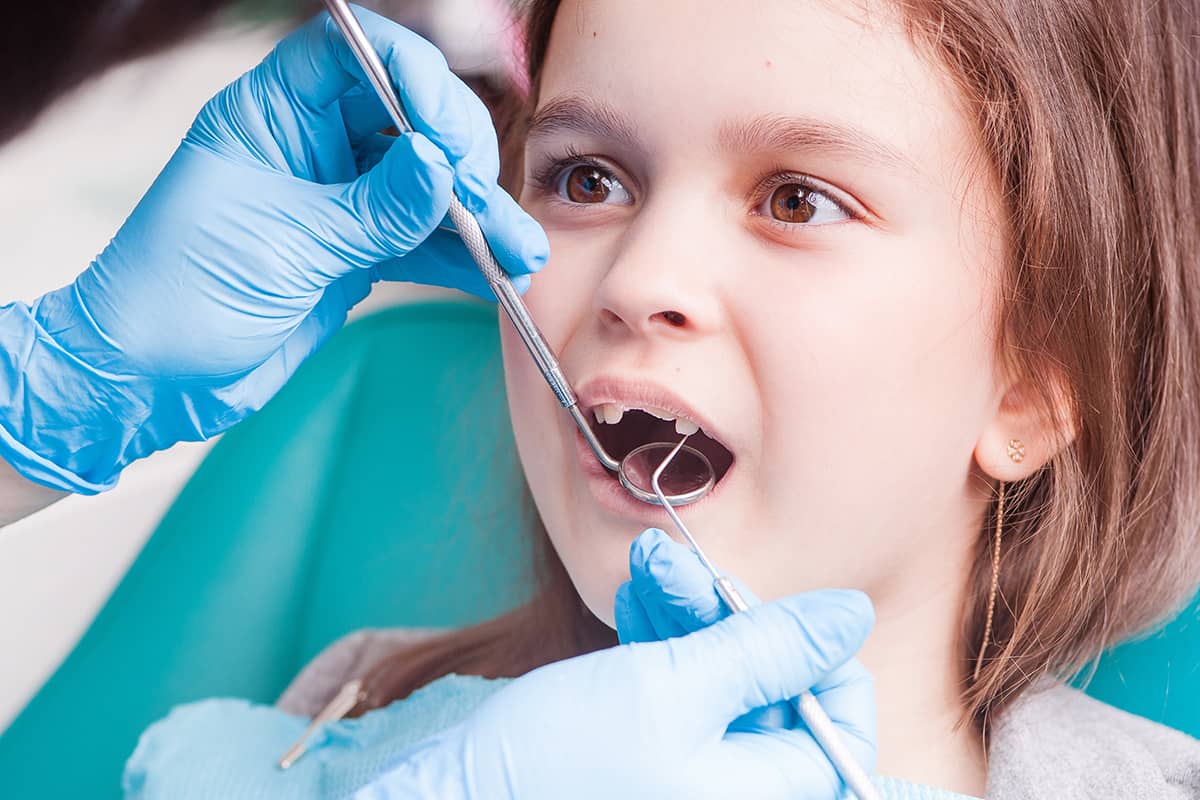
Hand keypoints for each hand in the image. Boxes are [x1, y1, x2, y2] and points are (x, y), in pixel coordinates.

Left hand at [0, 7, 545, 492]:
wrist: (150, 381)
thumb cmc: (178, 297)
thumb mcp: (283, 246)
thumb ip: (373, 208)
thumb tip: (440, 166)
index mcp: (271, 115)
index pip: (355, 54)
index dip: (412, 78)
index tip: (448, 139)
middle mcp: (310, 146)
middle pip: (408, 117)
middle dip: (459, 155)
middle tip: (485, 199)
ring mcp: (336, 200)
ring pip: (425, 187)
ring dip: (477, 217)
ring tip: (520, 251)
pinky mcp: (353, 253)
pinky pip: (420, 242)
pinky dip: (460, 258)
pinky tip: (497, 273)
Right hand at [353, 590, 875, 799]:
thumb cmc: (560, 761)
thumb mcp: (675, 688)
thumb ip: (769, 651)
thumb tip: (852, 614)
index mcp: (762, 798)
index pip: (842, 728)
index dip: (817, 657)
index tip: (769, 611)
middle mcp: (732, 798)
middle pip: (775, 697)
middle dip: (730, 620)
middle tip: (685, 570)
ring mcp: (688, 784)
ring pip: (721, 687)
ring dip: (688, 621)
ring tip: (648, 572)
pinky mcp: (648, 765)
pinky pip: (679, 701)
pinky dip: (661, 649)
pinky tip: (637, 604)